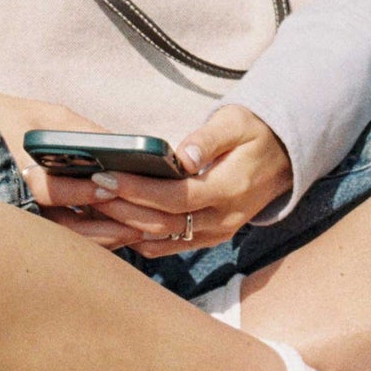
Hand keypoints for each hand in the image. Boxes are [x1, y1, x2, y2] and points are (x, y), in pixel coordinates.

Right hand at [0, 87, 150, 250]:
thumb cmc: (14, 117)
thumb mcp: (49, 116)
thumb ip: (84, 133)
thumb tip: (127, 150)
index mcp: (15, 167)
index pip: (48, 188)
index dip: (81, 191)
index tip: (112, 188)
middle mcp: (14, 201)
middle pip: (63, 227)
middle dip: (106, 227)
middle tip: (145, 225)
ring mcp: (21, 219)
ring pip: (65, 241)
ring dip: (104, 240)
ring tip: (140, 233)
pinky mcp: (29, 228)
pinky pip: (64, 241)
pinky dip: (93, 240)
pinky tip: (122, 236)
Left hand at [30, 105, 291, 257]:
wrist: (284, 157)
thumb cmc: (254, 132)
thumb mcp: (237, 123)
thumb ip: (209, 139)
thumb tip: (182, 155)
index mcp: (230, 188)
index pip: (176, 197)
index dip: (138, 189)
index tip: (104, 175)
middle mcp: (223, 219)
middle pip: (163, 223)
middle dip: (121, 208)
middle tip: (86, 191)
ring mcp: (217, 233)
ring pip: (162, 241)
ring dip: (125, 228)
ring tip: (89, 210)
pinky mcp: (209, 238)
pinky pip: (169, 247)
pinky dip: (139, 239)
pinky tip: (112, 227)